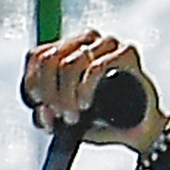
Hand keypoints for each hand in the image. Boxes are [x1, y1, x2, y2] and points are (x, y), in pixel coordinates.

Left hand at [26, 30, 167, 155]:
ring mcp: (107, 44)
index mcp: (67, 48)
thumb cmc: (99, 119)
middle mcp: (86, 40)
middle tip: (60, 115)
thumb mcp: (63, 119)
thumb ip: (47, 114)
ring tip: (72, 116)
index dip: (33, 84)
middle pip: (50, 59)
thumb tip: (42, 110)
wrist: (136, 129)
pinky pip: (95, 67)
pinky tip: (85, 105)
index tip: (42, 107)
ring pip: (69, 64)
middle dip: (50, 93)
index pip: (37, 56)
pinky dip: (85, 89)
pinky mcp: (127, 52)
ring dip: (65, 96)